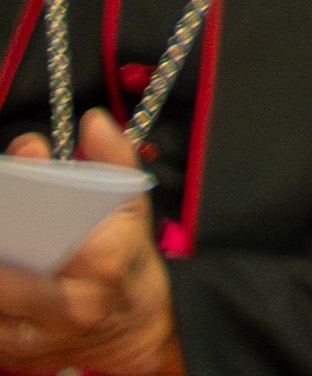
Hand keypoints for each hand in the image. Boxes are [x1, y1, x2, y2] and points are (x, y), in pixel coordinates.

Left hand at [0, 117, 175, 373]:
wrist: (136, 332)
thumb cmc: (130, 264)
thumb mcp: (135, 208)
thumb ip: (114, 160)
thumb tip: (92, 123)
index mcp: (104, 262)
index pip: (53, 231)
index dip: (26, 200)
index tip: (17, 169)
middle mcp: (70, 305)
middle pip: (6, 278)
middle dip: (1, 242)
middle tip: (2, 214)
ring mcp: (37, 335)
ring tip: (0, 240)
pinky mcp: (14, 355)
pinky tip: (0, 263)